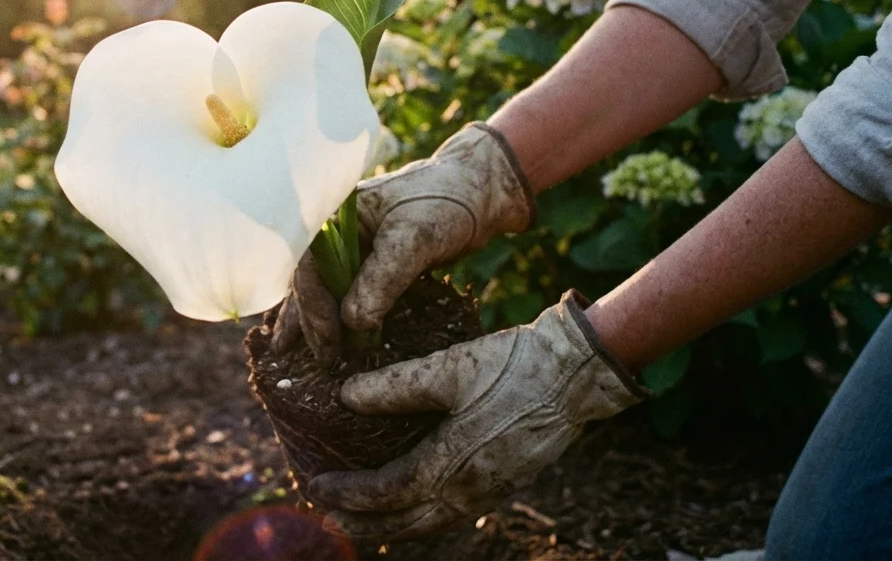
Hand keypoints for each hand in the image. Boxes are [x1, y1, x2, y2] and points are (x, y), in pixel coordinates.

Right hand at [272, 122, 534, 363]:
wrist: (479, 194)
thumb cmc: (446, 203)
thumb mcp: (414, 239)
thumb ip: (382, 279)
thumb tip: (353, 323)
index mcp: (335, 215)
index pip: (309, 265)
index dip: (314, 305)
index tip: (330, 339)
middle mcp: (336, 231)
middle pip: (311, 280)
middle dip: (313, 321)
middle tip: (324, 360)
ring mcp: (352, 247)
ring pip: (325, 289)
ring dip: (316, 322)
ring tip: (302, 355)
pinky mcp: (372, 263)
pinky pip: (347, 292)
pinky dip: (339, 316)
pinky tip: (332, 338)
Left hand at [307, 292, 647, 540]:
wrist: (577, 374)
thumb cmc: (513, 364)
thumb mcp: (449, 366)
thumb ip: (394, 385)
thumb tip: (345, 397)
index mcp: (453, 463)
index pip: (387, 491)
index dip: (349, 492)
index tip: (314, 484)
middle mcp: (470, 489)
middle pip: (405, 522)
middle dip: (362, 523)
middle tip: (325, 516)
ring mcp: (490, 491)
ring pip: (430, 524)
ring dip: (391, 526)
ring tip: (360, 522)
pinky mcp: (504, 483)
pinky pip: (452, 515)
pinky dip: (422, 518)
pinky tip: (411, 507)